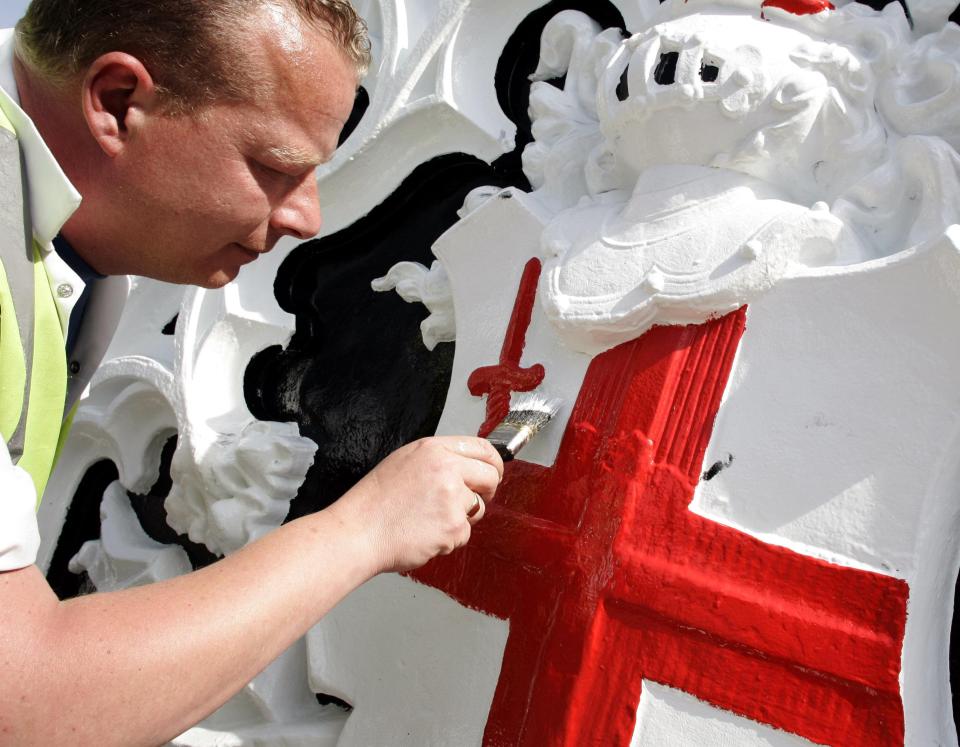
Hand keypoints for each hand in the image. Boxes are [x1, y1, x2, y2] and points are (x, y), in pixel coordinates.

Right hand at [330, 436, 503, 573]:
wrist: (358, 533)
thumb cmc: (374, 503)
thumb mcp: (403, 462)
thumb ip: (437, 460)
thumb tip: (466, 466)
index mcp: (433, 449)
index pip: (482, 448)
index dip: (493, 463)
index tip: (493, 473)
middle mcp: (446, 468)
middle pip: (490, 475)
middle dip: (487, 490)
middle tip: (472, 501)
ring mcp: (452, 498)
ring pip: (478, 508)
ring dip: (461, 518)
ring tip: (429, 520)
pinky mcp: (454, 526)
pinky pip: (464, 534)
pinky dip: (448, 538)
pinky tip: (424, 534)